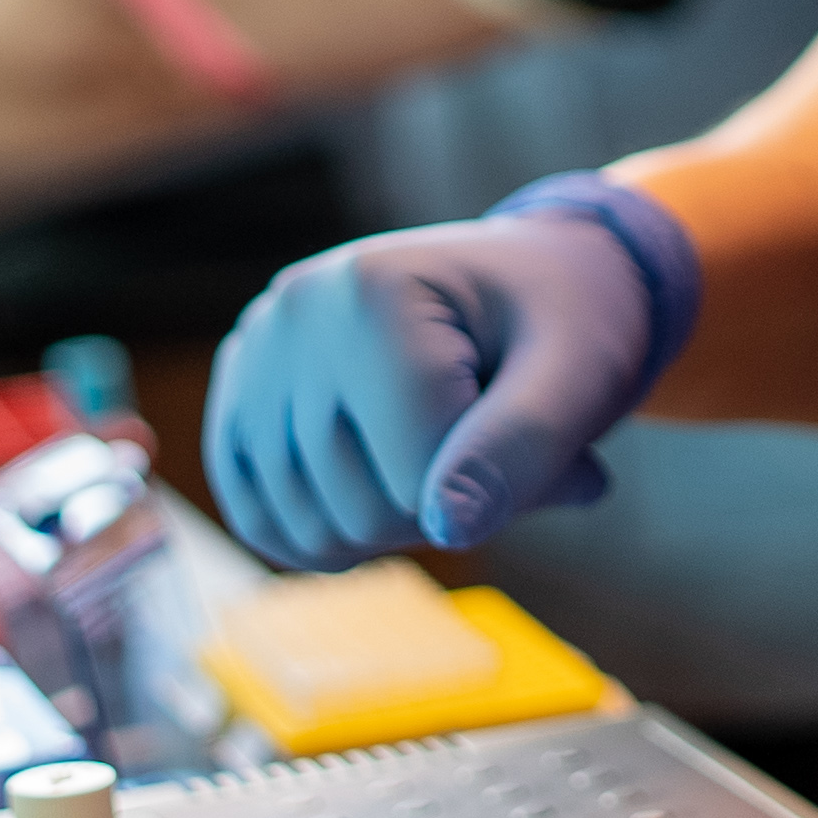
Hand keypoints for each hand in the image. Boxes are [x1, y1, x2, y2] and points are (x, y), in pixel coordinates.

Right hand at [204, 180, 694, 566]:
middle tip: (496, 441)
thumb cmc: (564, 326)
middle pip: (359, 511)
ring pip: (309, 531)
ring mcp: (257, 350)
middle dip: (446, 507)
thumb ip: (525, 447)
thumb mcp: (578, 375)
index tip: (545, 427)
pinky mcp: (239, 390)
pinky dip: (326, 535)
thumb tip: (449, 529)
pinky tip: (382, 490)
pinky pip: (258, 517)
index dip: (499, 488)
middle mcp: (297, 311)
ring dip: (394, 523)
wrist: (531, 282)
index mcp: (380, 289)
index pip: (421, 476)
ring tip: (443, 448)